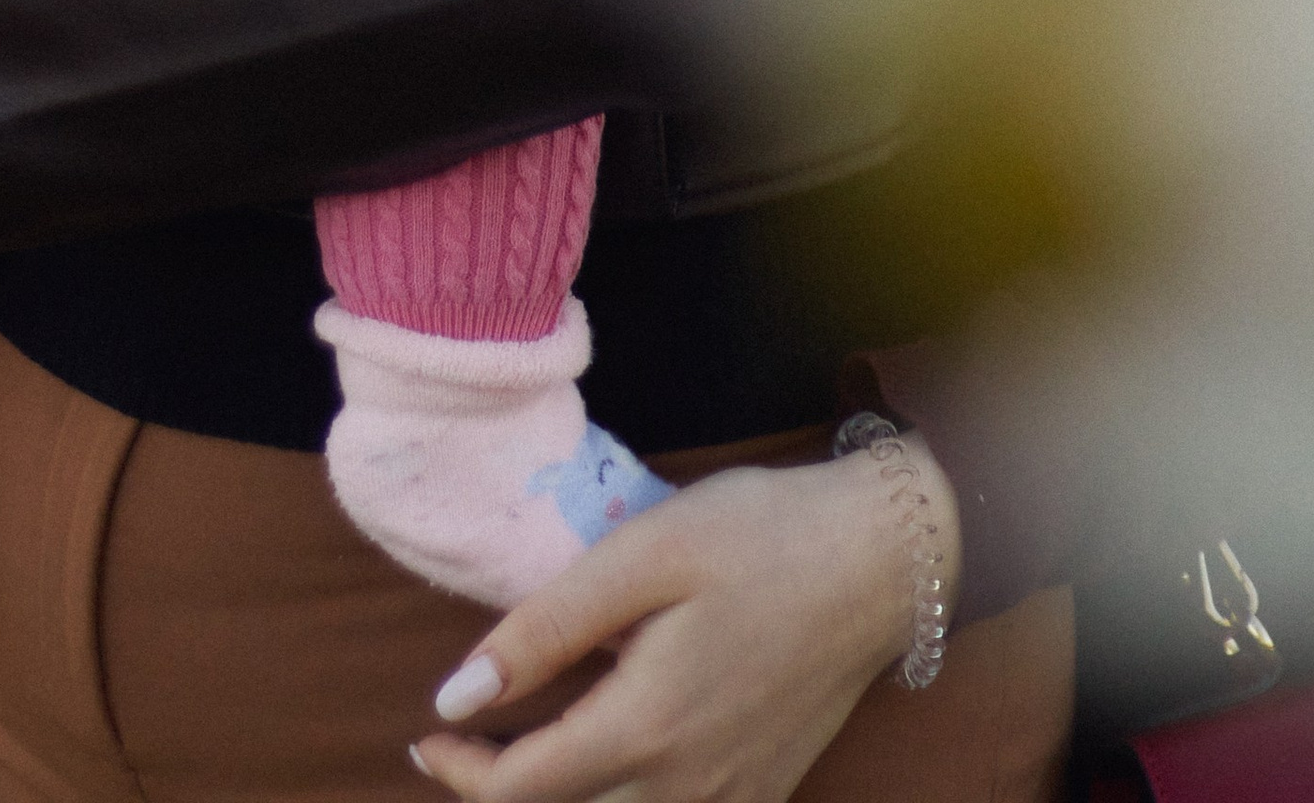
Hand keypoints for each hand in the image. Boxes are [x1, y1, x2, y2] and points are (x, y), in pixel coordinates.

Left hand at [410, 444, 956, 802]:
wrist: (885, 559)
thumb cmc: (761, 537)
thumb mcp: (644, 554)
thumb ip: (545, 628)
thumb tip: (455, 696)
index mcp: (646, 729)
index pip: (517, 794)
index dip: (458, 771)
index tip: (427, 731)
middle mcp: (686, 790)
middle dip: (501, 789)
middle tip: (466, 739)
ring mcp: (729, 801)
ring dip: (562, 795)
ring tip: (531, 741)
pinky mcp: (760, 795)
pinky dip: (621, 795)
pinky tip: (615, 743)